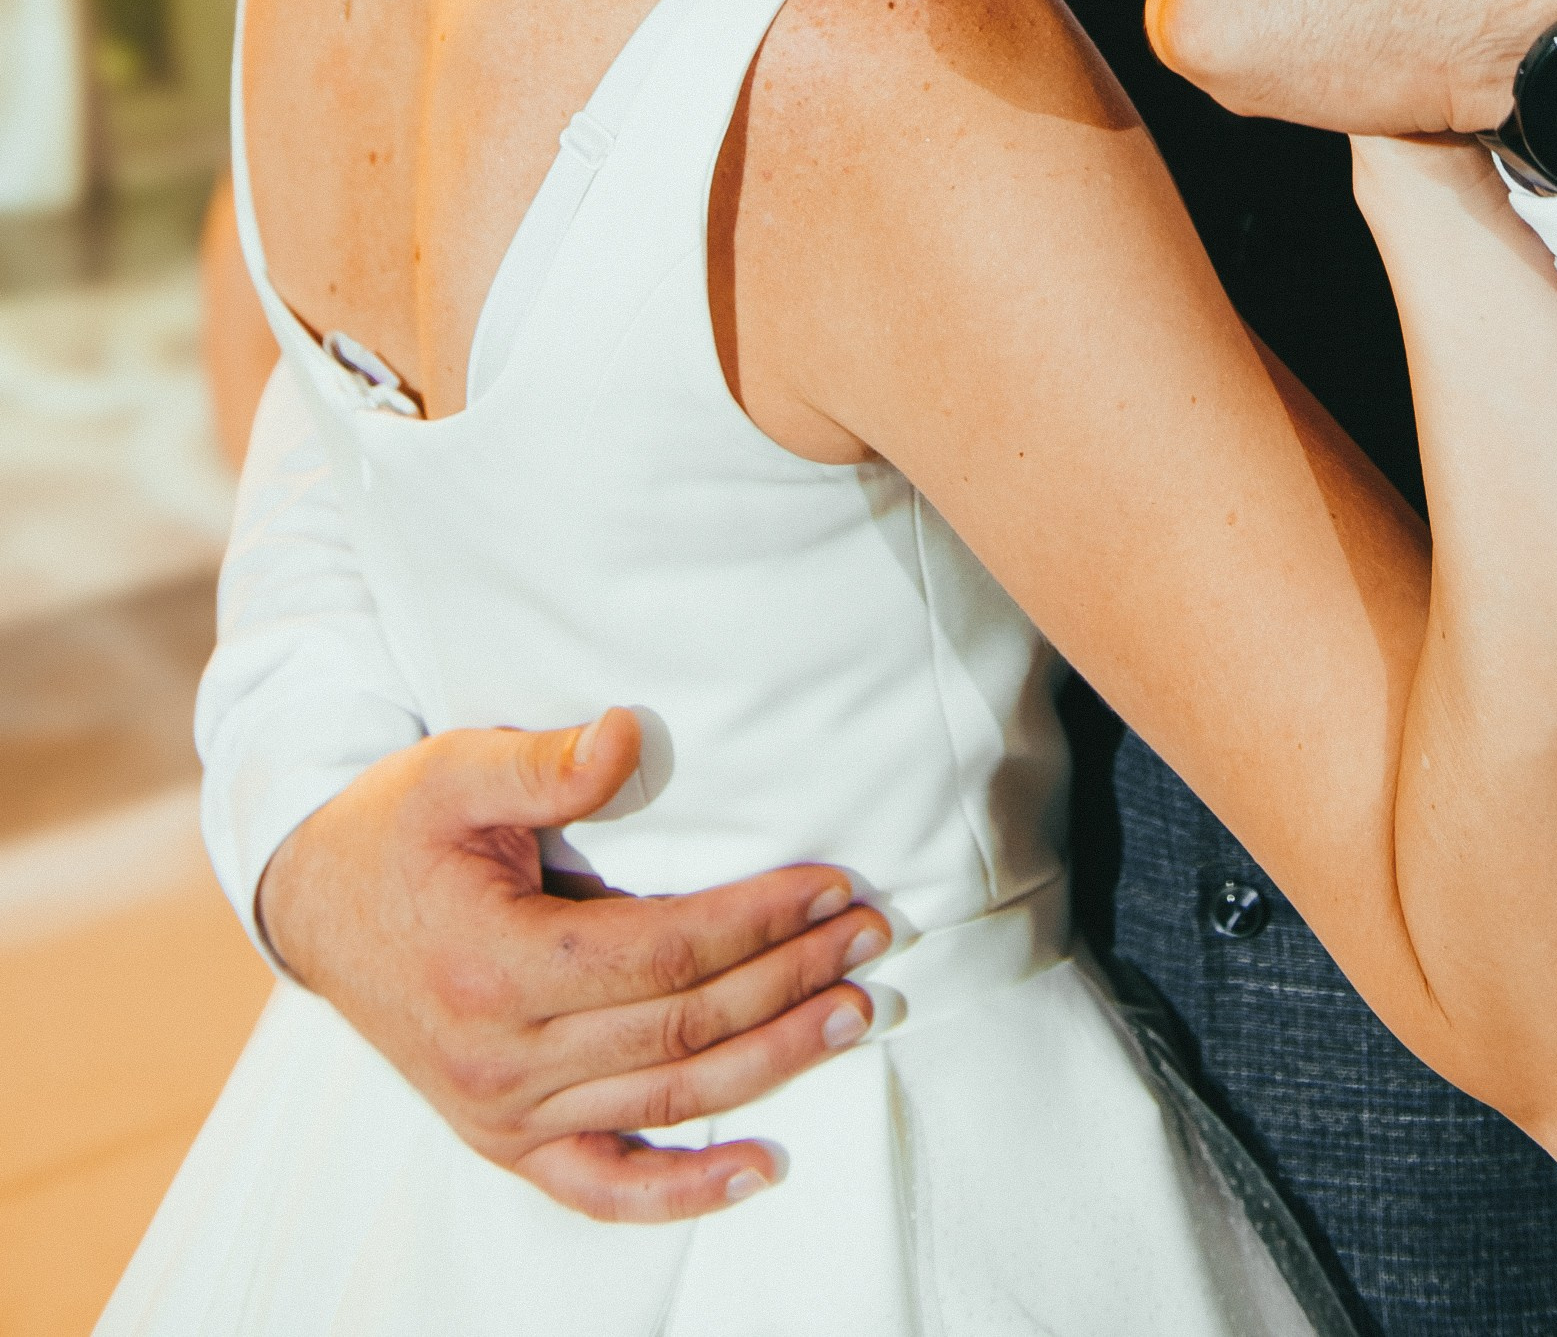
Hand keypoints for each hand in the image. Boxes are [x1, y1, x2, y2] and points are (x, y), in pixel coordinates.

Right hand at [258, 709, 888, 1222]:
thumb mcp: (452, 769)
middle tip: (871, 938)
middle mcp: (502, 1060)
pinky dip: (684, 1191)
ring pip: (664, 1103)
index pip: (662, 952)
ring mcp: (503, 1114)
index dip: (756, 920)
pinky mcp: (505, 1141)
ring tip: (854, 1014)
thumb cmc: (396, 827)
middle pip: (680, 1030)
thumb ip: (543, 760)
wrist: (317, 906)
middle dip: (788, 981)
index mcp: (496, 966)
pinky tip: (762, 1165)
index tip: (832, 885)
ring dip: (771, 1063)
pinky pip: (603, 1187)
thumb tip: (626, 732)